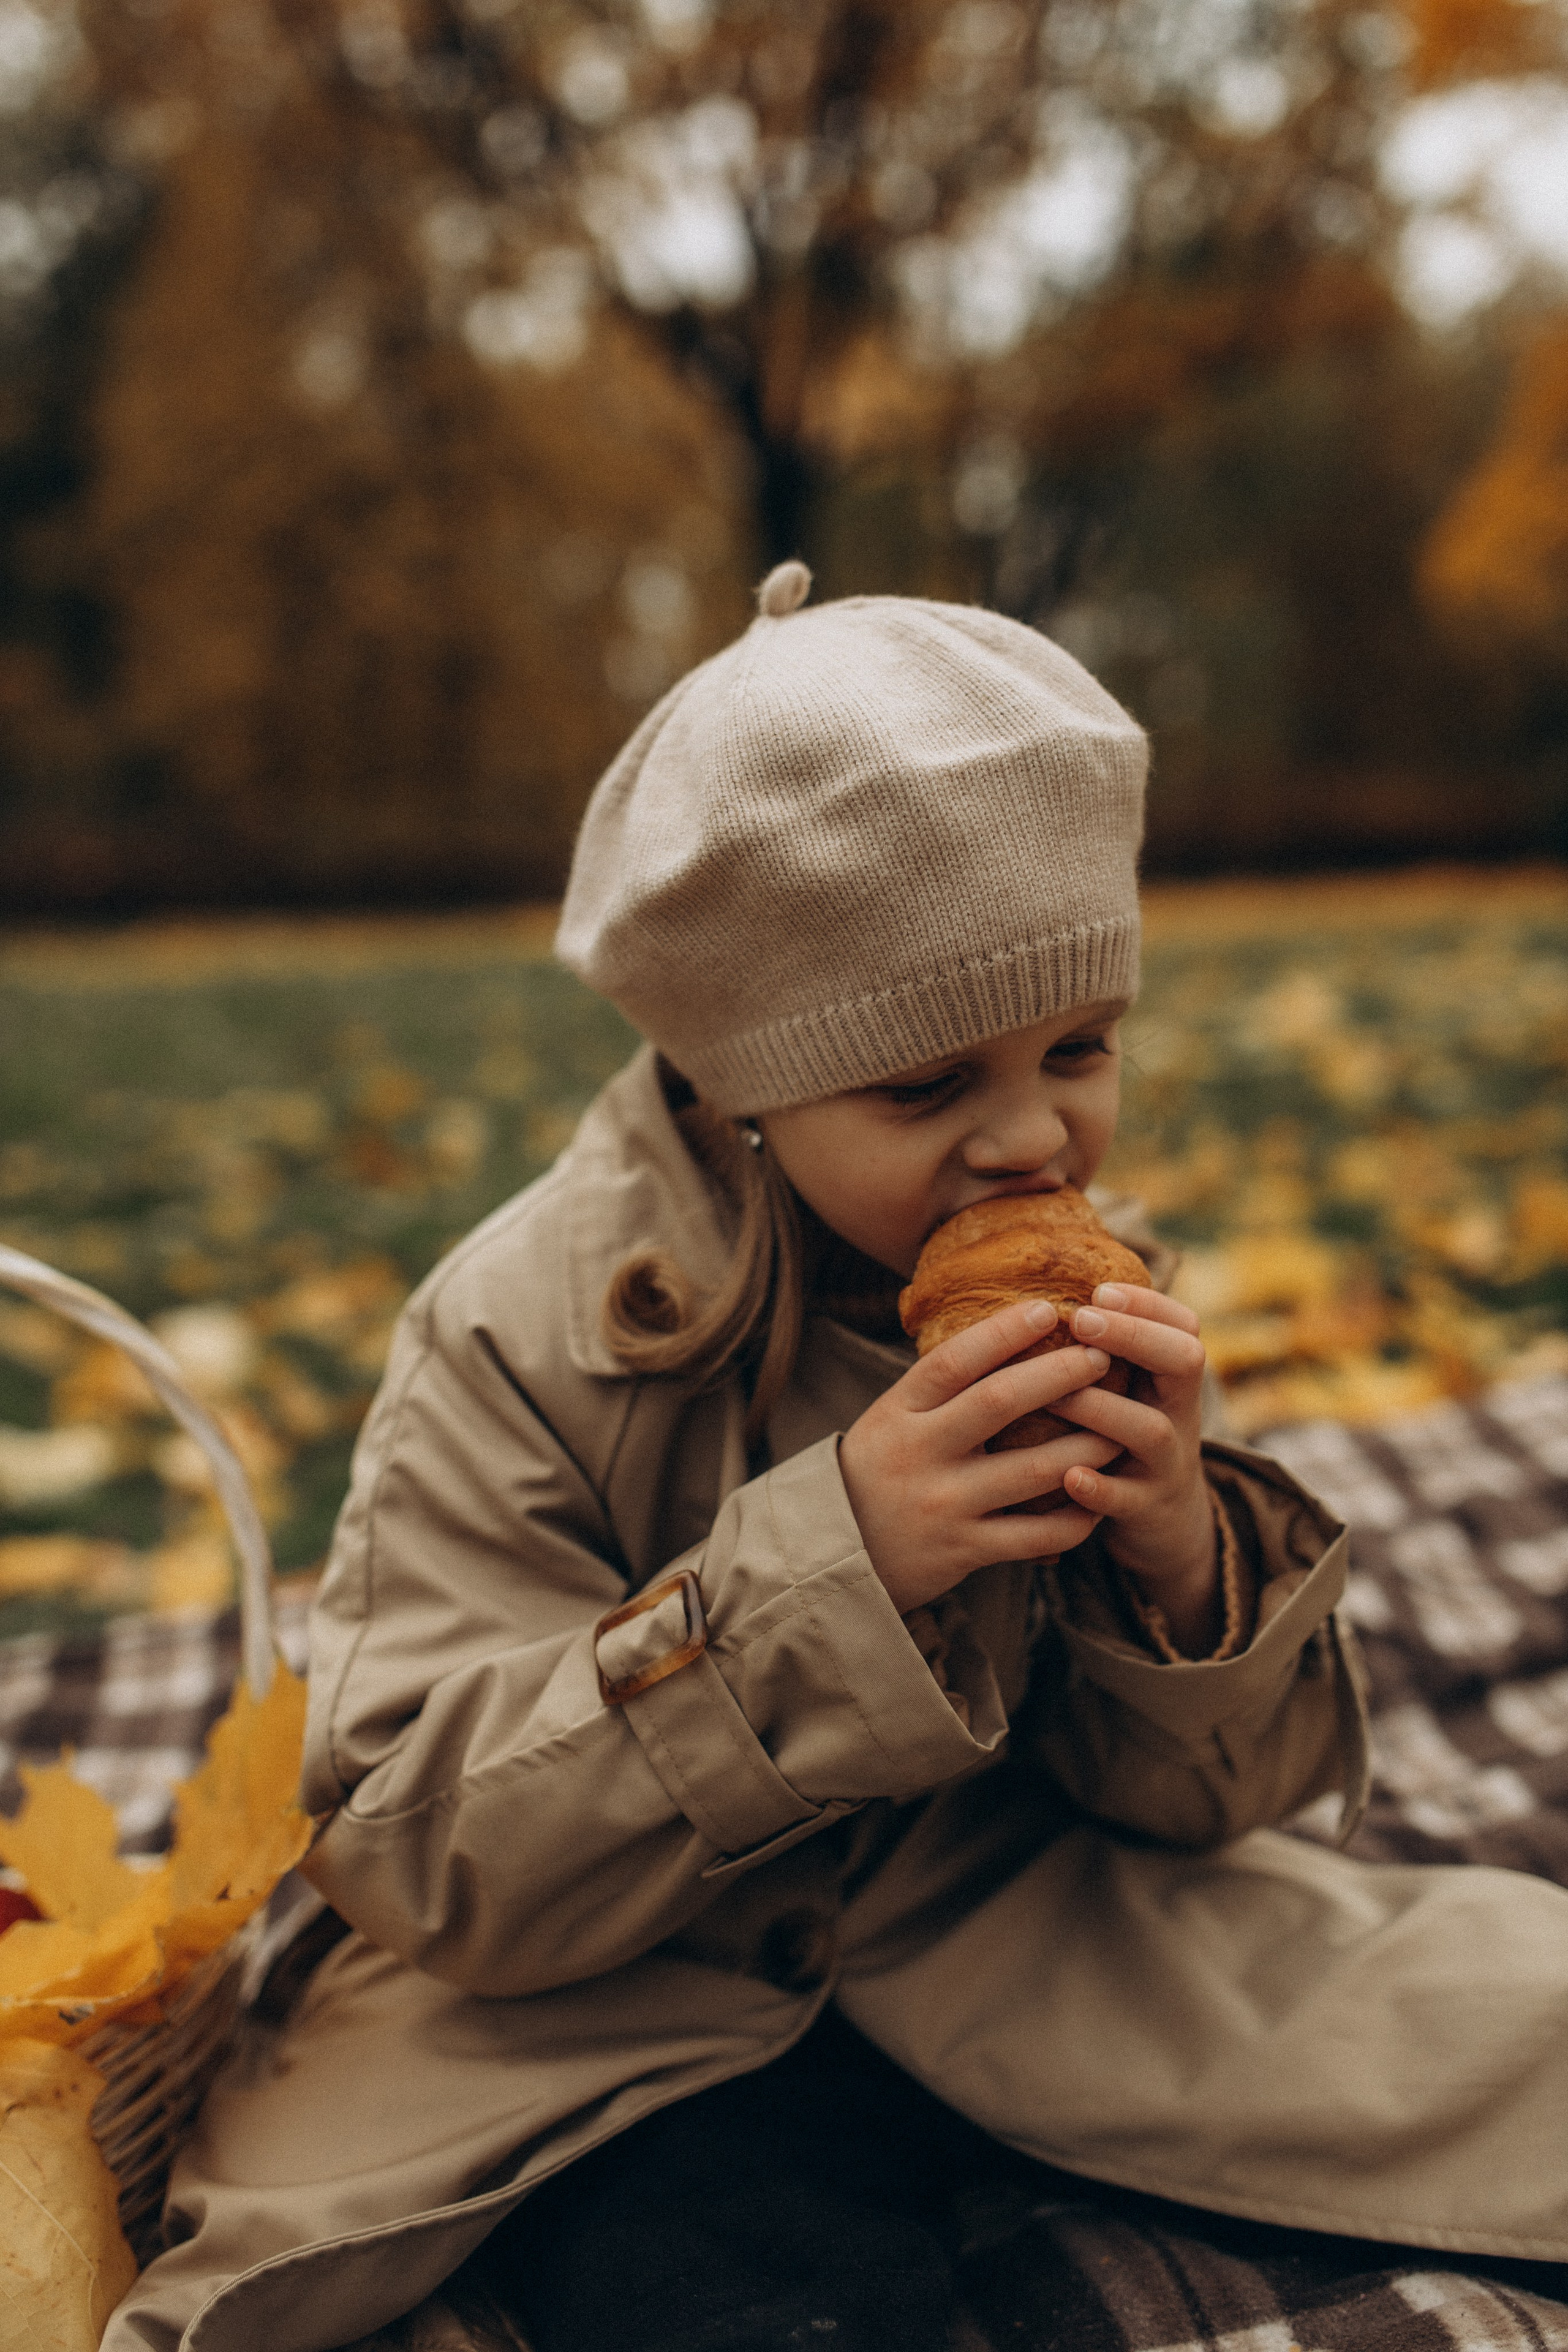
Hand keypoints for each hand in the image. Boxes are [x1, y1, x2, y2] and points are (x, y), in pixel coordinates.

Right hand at [839, 1299, 1123, 1614]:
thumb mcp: (891, 1419)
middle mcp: (920, 1452)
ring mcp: (943, 1504)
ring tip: (1119, 1428)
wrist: (837, 1555)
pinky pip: (1034, 1535)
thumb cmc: (879, 1470)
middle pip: (999, 1403)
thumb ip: (940, 1389)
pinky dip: (1073, 1518)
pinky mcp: (963, 1551)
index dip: (1003, 1331)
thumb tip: (1009, 1334)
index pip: (955, 1360)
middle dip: (1059, 1376)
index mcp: (900, 1412)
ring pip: (1032, 1471)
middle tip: (1101, 1358)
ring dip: (1085, 1447)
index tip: (1049, 1309)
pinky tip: (1097, 1500)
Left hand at [1049, 1285, 1219, 1655]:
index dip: (1148, 1303)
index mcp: (1171, 1379)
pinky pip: (1126, 1499)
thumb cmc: (1125, 1439)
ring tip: (1055, 1397)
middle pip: (1184, 1362)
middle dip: (1134, 1336)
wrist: (1164, 1524)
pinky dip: (1099, 1487)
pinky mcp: (1145, 1510)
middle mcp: (1178, 1414)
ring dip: (1102, 1407)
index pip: (1184, 1325)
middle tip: (1082, 1321)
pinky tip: (1068, 1476)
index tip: (1098, 1290)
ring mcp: (1165, 1464)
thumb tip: (1040, 1289)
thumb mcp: (1131, 1391)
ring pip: (1150, 1430)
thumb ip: (1105, 1350)